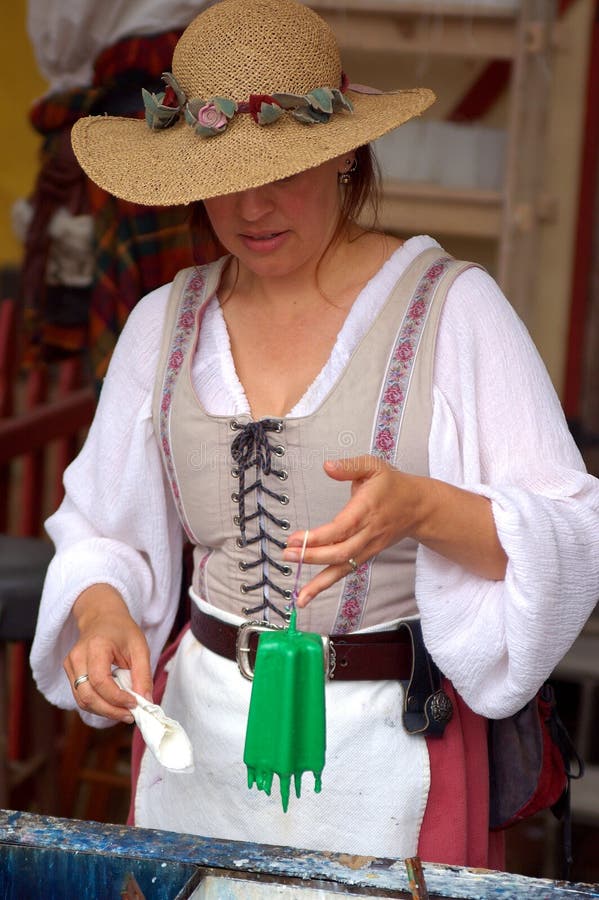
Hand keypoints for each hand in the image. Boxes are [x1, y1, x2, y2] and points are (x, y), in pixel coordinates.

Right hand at [64, 584, 153, 722]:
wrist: (102, 618)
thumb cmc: (122, 631)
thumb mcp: (140, 648)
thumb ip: (143, 675)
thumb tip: (146, 701)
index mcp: (95, 646)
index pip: (100, 681)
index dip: (117, 698)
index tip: (135, 704)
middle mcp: (77, 657)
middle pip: (87, 696)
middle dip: (109, 711)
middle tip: (130, 715)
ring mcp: (70, 665)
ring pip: (82, 700)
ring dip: (104, 711)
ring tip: (124, 711)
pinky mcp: (70, 673)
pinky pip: (81, 697)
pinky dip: (98, 705)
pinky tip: (113, 704)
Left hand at [283, 455, 425, 605]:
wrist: (419, 507)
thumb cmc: (393, 485)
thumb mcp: (373, 466)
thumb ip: (349, 466)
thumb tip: (327, 466)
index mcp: (366, 510)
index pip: (341, 528)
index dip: (318, 537)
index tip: (294, 539)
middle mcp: (367, 533)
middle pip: (340, 552)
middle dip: (312, 557)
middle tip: (287, 555)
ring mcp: (368, 547)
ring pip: (343, 568)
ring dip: (319, 582)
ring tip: (299, 596)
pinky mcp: (366, 555)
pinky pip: (345, 571)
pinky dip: (327, 584)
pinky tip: (309, 593)